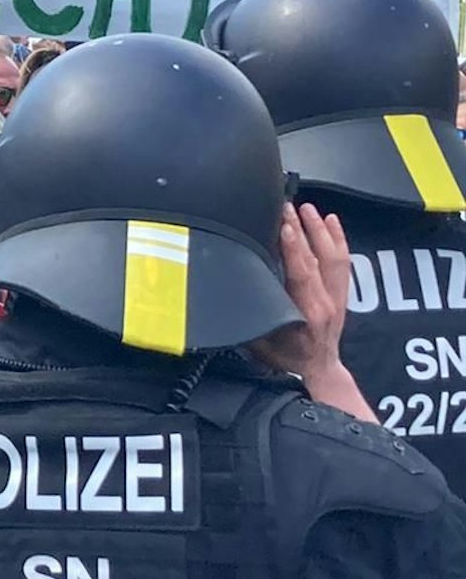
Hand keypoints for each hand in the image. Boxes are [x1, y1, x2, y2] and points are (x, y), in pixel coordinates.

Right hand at [247, 204, 376, 421]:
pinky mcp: (341, 293)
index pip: (300, 274)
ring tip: (308, 208)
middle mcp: (326, 302)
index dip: (293, 250)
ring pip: (334, 257)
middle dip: (303, 230)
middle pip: (316, 259)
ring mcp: (337, 297)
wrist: (320, 371)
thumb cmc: (287, 359)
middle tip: (288, 207)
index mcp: (306, 313)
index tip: (284, 226)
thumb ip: (253, 317)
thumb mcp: (261, 344)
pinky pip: (343, 262)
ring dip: (321, 230)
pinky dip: (339, 239)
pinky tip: (331, 221)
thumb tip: (236, 292)